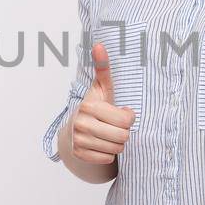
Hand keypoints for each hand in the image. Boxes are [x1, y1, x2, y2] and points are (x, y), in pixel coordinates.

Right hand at [69, 41, 135, 164]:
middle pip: (123, 136)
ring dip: (117, 144)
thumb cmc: (95, 107)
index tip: (121, 113)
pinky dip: (108, 154)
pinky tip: (101, 145)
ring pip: (116, 149)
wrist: (75, 130)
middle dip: (124, 132)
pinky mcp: (79, 154)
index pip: (126, 120)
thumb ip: (103, 69)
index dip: (128, 118)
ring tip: (109, 135)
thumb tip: (100, 45)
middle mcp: (81, 124)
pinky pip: (107, 159)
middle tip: (116, 126)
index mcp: (89, 107)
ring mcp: (79, 141)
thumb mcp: (102, 89)